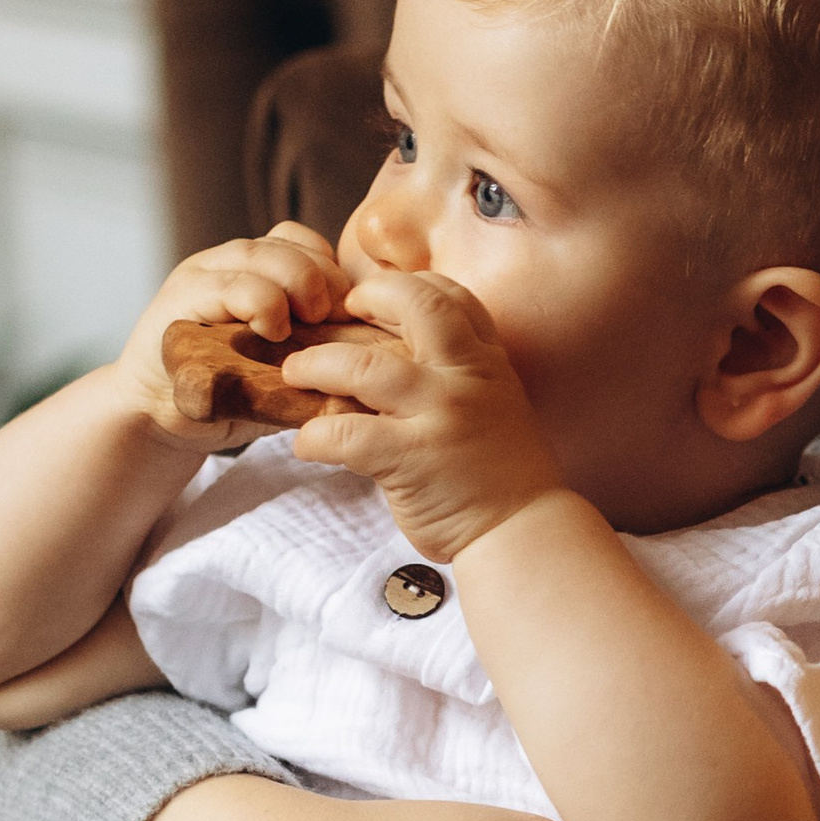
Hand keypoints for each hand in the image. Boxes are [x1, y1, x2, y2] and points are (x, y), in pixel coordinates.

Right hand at [111, 223, 353, 449]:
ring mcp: (201, 276)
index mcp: (253, 271)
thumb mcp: (283, 369)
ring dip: (297, 285)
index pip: (304, 243)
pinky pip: (230, 284)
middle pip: (289, 243)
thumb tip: (377, 360)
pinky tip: (274, 331)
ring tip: (307, 324)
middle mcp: (226, 263)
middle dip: (322, 278)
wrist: (158, 417)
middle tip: (331, 320)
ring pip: (261, 255)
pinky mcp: (180, 298)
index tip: (348, 314)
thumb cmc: (227, 396)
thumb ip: (318, 352)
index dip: (332, 271)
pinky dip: (261, 302)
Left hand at [280, 261, 562, 560]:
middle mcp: (467, 378)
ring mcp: (441, 416)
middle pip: (414, 305)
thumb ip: (462, 377)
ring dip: (317, 364)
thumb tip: (404, 358)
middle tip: (335, 314)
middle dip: (367, 298)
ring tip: (295, 373)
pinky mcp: (413, 460)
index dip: (406, 287)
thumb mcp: (497, 407)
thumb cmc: (504, 477)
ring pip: (364, 366)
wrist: (523, 534)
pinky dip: (315, 436)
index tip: (375, 299)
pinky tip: (306, 444)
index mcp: (488, 363)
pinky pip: (347, 435)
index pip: (450, 296)